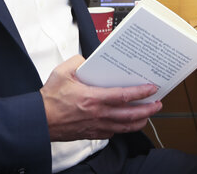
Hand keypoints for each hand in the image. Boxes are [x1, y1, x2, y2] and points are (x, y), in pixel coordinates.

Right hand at [40, 55, 162, 140]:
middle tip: (157, 104)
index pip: (124, 96)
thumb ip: (78, 62)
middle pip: (130, 115)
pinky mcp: (91, 134)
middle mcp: (98, 114)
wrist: (39, 121)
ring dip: (138, 121)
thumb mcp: (62, 72)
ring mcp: (96, 126)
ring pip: (124, 127)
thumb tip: (87, 61)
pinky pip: (112, 133)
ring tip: (146, 115)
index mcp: (93, 98)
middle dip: (147, 110)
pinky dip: (121, 129)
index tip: (152, 89)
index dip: (141, 93)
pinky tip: (124, 123)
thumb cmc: (49, 99)